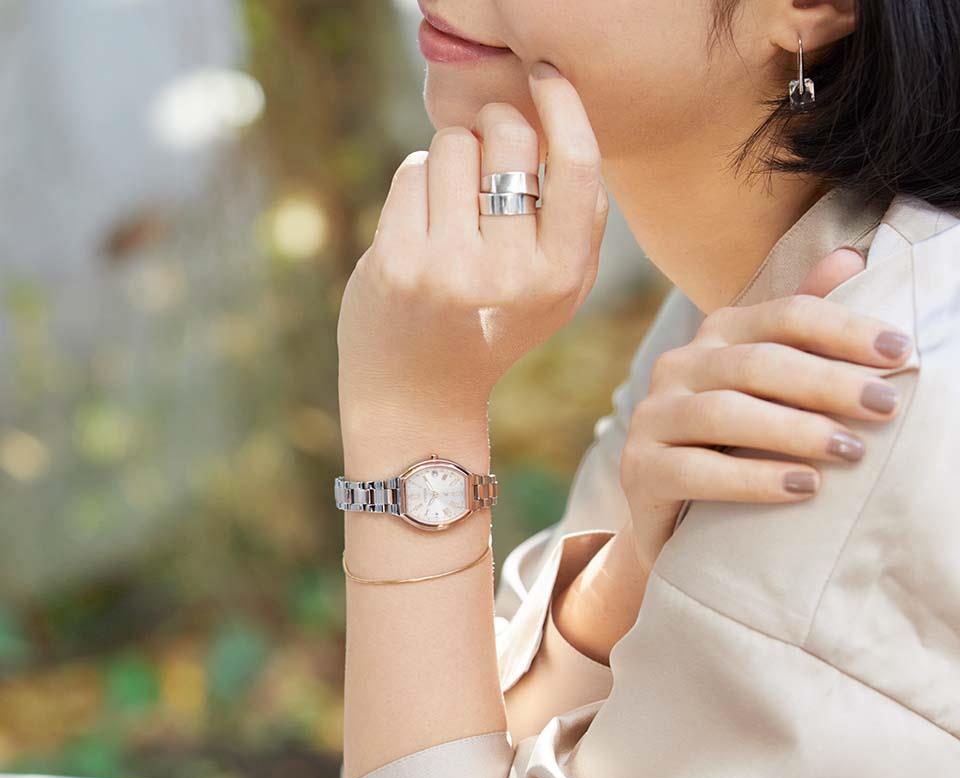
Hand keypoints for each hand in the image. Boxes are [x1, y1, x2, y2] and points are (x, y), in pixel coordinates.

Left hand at [337, 62, 608, 431]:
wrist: (417, 392)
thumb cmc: (491, 329)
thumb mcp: (556, 294)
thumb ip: (579, 222)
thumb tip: (563, 127)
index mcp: (559, 277)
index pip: (577, 164)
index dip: (563, 104)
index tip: (545, 77)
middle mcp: (507, 274)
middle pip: (508, 135)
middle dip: (494, 130)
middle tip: (485, 164)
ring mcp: (446, 268)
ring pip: (452, 144)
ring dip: (449, 160)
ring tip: (449, 211)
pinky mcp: (395, 261)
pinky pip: (412, 170)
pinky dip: (416, 187)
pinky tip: (419, 230)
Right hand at [619, 247, 913, 572]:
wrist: (672, 511)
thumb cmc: (734, 443)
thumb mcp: (768, 385)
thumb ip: (799, 327)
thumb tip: (849, 257)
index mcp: (715, 337)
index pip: (783, 317)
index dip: (842, 329)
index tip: (900, 352)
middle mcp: (677, 367)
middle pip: (756, 363)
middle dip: (826, 382)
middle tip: (885, 407)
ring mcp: (650, 418)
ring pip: (723, 414)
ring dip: (793, 430)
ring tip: (850, 450)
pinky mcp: (638, 470)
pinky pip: (695, 471)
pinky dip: (752, 479)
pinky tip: (802, 487)